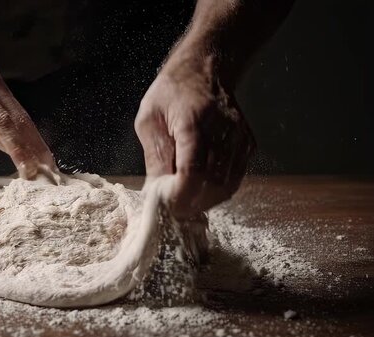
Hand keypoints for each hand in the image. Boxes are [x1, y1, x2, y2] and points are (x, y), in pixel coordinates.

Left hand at [135, 46, 254, 217]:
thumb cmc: (172, 93)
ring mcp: (239, 138)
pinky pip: (234, 178)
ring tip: (185, 200)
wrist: (204, 69)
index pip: (193, 172)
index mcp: (194, 124)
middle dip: (191, 203)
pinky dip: (217, 189)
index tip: (167, 206)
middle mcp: (223, 132)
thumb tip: (156, 192)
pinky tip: (200, 187)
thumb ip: (155, 157)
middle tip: (173, 208)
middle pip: (213, 184)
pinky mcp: (247, 144)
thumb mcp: (149, 120)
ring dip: (205, 200)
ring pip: (227, 186)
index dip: (180, 196)